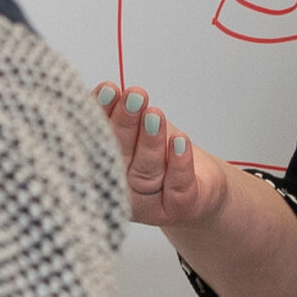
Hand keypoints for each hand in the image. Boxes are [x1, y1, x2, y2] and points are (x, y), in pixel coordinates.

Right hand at [96, 84, 233, 228]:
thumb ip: (121, 113)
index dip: (102, 112)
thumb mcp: (139, 129)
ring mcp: (147, 203)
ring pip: (147, 170)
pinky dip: (178, 162)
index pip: (96, 138)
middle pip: (119, 155)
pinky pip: (177, 185)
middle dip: (126, 122)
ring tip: (155, 115)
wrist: (200, 184)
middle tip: (134, 97)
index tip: (108, 89)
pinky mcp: (176, 208)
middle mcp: (120, 188)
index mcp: (101, 167)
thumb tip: (110, 88)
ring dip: (151, 140)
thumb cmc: (161, 154)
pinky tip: (180, 141)